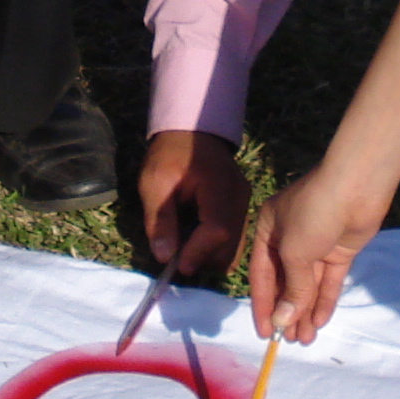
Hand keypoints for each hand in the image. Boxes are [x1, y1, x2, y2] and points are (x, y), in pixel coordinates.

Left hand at [137, 130, 246, 279]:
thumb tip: (164, 258)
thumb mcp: (154, 182)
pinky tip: (196, 237)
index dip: (199, 252)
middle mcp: (240, 197)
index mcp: (219, 186)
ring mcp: (245, 204)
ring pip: (234, 248)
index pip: (218, 229)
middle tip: (176, 255)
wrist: (193, 132)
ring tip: (184, 245)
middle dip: (203, 258)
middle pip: (230, 244)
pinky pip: (234, 240)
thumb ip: (159, 220)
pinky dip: (215, 248)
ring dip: (209, 256)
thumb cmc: (170, 155)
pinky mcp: (242, 210)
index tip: (178, 266)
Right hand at [246, 166, 388, 345]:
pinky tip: (320, 321)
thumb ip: (292, 290)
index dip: (262, 305)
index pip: (261, 274)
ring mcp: (317, 244)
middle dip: (288, 311)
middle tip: (289, 342)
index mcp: (268, 230)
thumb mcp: (295, 252)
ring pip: (308, 284)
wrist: (356, 185)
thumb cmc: (314, 213)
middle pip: (286, 282)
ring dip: (305, 311)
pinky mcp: (339, 250)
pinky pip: (328, 280)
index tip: (265, 333)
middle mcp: (290, 237)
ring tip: (305, 339)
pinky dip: (324, 300)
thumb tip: (284, 322)